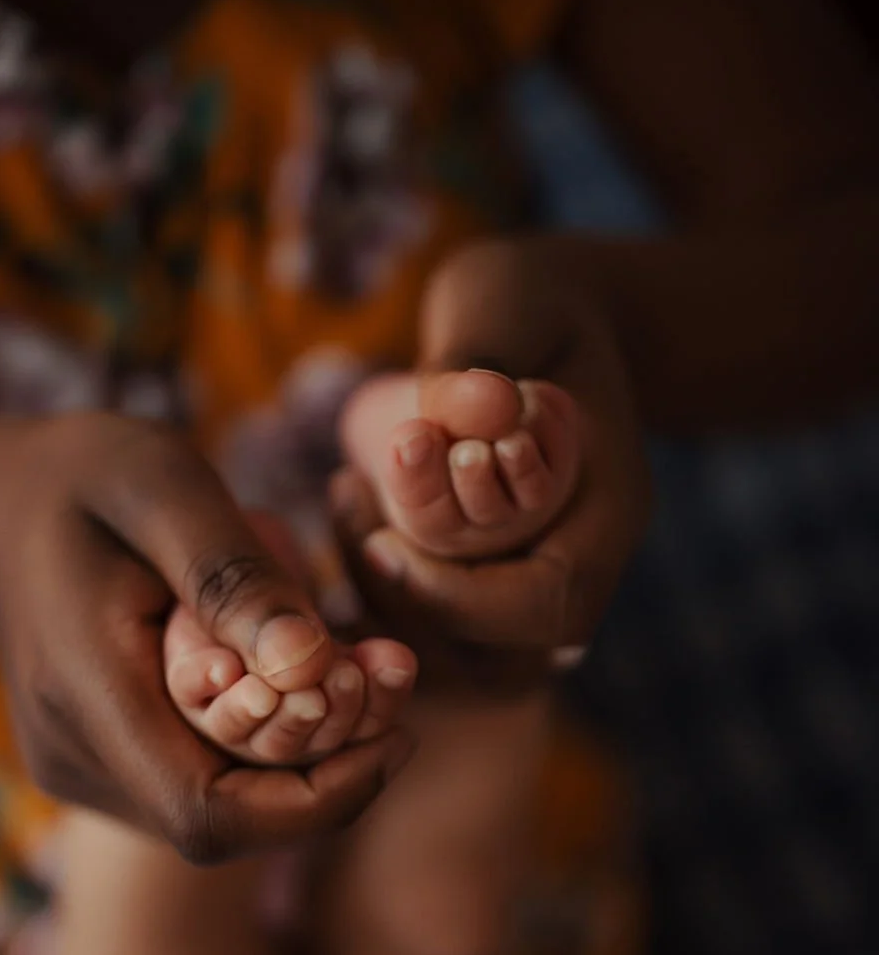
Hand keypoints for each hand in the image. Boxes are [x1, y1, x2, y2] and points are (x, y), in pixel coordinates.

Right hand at [0, 413, 412, 858]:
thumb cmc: (85, 478)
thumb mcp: (161, 484)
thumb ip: (231, 573)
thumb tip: (312, 666)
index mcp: (86, 695)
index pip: (206, 815)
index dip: (314, 802)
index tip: (395, 739)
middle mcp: (79, 758)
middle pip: (224, 823)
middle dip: (326, 774)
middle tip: (393, 690)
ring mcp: (83, 773)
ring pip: (217, 811)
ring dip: (299, 763)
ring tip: (353, 679)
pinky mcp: (100, 770)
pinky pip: (198, 784)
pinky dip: (261, 750)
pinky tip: (291, 685)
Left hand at [331, 238, 651, 687]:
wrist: (547, 321)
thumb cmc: (526, 302)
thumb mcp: (507, 296)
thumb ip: (485, 349)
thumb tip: (462, 405)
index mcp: (609, 510)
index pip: (550, 602)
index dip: (465, 597)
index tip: (388, 544)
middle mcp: (578, 562)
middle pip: (505, 652)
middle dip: (416, 607)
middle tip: (358, 528)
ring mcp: (534, 581)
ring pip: (466, 657)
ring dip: (391, 606)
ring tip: (347, 503)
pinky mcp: (487, 585)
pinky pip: (438, 633)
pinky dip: (384, 599)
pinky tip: (346, 521)